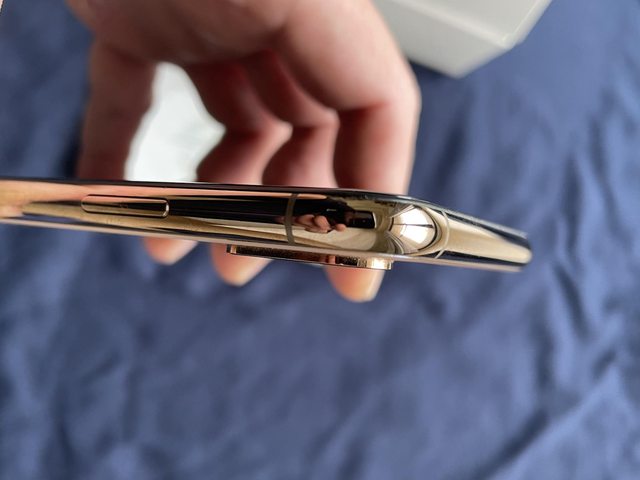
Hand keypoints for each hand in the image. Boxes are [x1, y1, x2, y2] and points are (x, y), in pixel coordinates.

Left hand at [66, 0, 419, 300]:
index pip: (376, 97)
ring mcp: (198, 14)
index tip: (356, 271)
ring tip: (180, 251)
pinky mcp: (132, 20)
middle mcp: (266, 6)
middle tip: (248, 266)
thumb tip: (357, 124)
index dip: (377, 188)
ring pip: (235, 121)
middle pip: (309, 125)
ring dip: (217, 194)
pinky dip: (127, 150)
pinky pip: (138, 97)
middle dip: (287, 209)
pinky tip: (114, 200)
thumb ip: (315, 38)